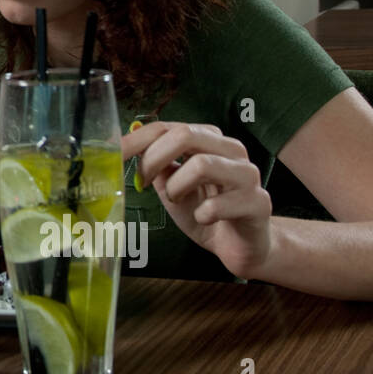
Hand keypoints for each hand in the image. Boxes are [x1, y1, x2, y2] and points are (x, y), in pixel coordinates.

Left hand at [123, 121, 272, 277]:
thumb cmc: (206, 211)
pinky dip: (200, 215)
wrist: (241, 246)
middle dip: (154, 158)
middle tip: (144, 181)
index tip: (114, 154)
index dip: (136, 140)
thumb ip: (155, 167)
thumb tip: (126, 149)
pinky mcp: (258, 203)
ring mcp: (248, 175)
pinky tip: (203, 218)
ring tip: (178, 200)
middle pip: (185, 135)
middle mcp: (231, 150)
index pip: (168, 128)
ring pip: (202, 164)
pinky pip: (218, 204)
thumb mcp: (172, 186)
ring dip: (177, 187)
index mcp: (209, 140)